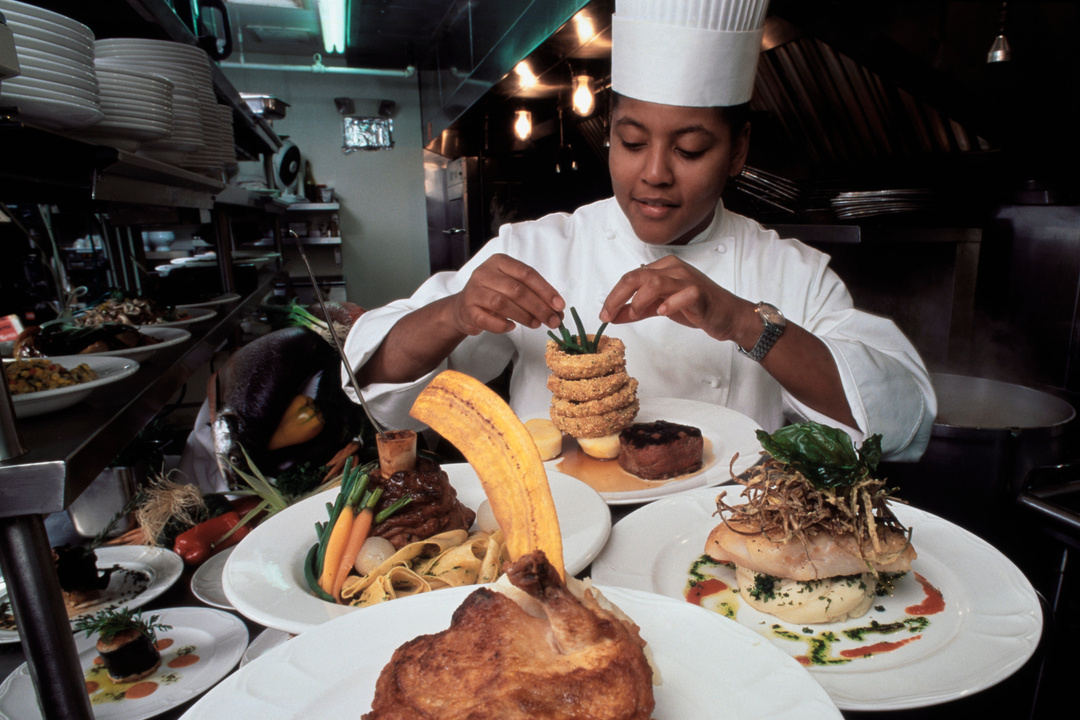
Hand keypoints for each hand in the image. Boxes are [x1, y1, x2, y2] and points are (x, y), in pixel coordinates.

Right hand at [449, 253, 564, 335]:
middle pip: (517, 290)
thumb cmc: (493, 294)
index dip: (545, 290)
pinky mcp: (467, 310)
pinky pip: (487, 320)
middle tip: (553, 320)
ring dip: (524, 316)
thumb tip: (557, 311)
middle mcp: (485, 273)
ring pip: (502, 304)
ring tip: (536, 324)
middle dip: (539, 307)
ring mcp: (474, 291)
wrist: (463, 306)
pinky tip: (512, 326)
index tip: (559, 305)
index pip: (527, 273)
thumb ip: (534, 294)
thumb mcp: (513, 286)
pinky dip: (502, 325)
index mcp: (499, 262)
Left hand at [599, 256, 755, 342]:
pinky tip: (662, 312)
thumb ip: (636, 310)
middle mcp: (674, 269)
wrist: (728, 315)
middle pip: (638, 276)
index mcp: (663, 268)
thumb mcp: (659, 308)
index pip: (631, 276)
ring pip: (656, 282)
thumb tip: (612, 314)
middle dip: (618, 296)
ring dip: (640, 299)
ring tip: (635, 313)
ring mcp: (688, 279)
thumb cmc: (696, 307)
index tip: (604, 313)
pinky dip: (670, 304)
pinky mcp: (700, 293)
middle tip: (607, 315)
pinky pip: (683, 294)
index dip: (613, 295)